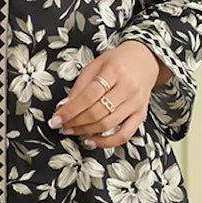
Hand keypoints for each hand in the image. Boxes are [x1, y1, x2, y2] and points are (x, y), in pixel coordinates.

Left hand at [49, 41, 166, 148]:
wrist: (145, 60)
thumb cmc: (117, 61)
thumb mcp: (95, 65)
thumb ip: (80, 86)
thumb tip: (64, 107)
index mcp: (114, 71)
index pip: (88, 95)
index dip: (70, 110)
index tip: (56, 118)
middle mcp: (127, 87)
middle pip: (97, 111)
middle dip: (75, 122)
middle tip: (61, 125)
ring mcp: (136, 103)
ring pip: (107, 124)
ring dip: (85, 131)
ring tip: (71, 130)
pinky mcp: (141, 114)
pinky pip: (125, 134)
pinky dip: (107, 142)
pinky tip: (92, 140)